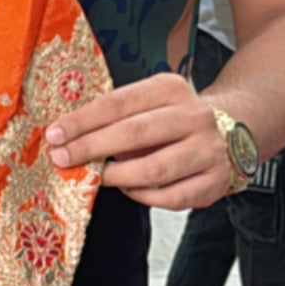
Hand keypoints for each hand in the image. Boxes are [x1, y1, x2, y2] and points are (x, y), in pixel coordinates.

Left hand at [45, 71, 230, 209]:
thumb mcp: (149, 104)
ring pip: (154, 168)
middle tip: (63, 158)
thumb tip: (69, 137)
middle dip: (91, 147)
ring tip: (96, 177)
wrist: (229, 132)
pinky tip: (129, 189)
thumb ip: (117, 117)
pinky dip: (143, 195)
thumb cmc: (173, 120)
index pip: (118, 103)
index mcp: (170, 89)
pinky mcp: (215, 180)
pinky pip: (171, 196)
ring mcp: (208, 149)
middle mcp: (193, 116)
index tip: (55, 134)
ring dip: (117, 176)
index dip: (82, 120)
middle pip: (133, 133)